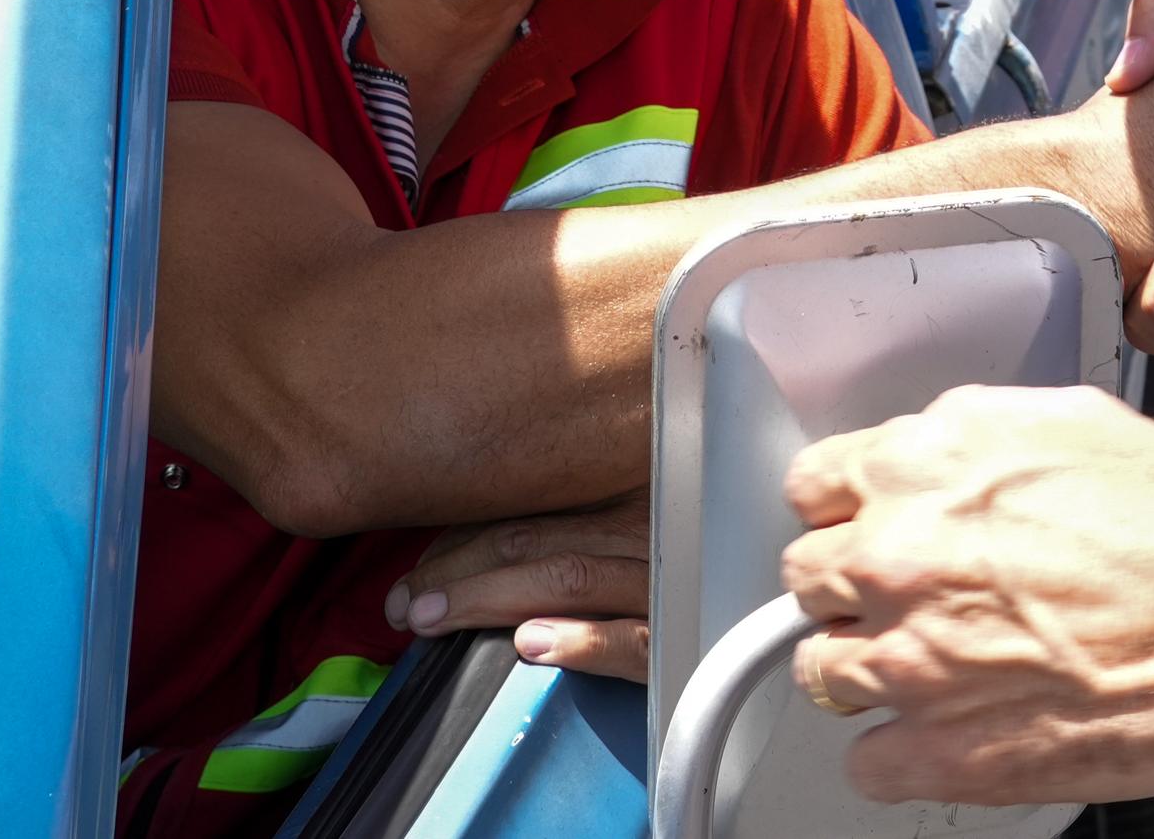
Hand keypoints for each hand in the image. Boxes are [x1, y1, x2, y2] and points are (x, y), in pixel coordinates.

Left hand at [386, 491, 649, 678]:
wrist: (748, 639)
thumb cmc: (656, 594)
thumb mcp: (621, 549)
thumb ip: (562, 544)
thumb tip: (465, 564)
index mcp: (621, 506)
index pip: (528, 510)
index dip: (461, 538)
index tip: (419, 572)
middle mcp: (641, 533)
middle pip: (536, 539)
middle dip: (455, 570)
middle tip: (404, 604)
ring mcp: (659, 587)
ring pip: (569, 578)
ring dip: (489, 597)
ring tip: (432, 618)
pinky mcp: (673, 647)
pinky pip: (630, 638)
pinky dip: (579, 639)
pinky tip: (530, 644)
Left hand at [783, 384, 1153, 804]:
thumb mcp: (1074, 423)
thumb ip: (981, 439)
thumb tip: (951, 458)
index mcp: (927, 464)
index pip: (814, 484)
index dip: (846, 510)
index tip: (865, 527)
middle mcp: (899, 553)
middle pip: (806, 575)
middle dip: (853, 586)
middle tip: (910, 597)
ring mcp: (906, 657)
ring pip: (821, 669)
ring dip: (869, 667)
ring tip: (938, 667)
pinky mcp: (934, 749)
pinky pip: (865, 761)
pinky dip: (901, 753)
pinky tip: (951, 730)